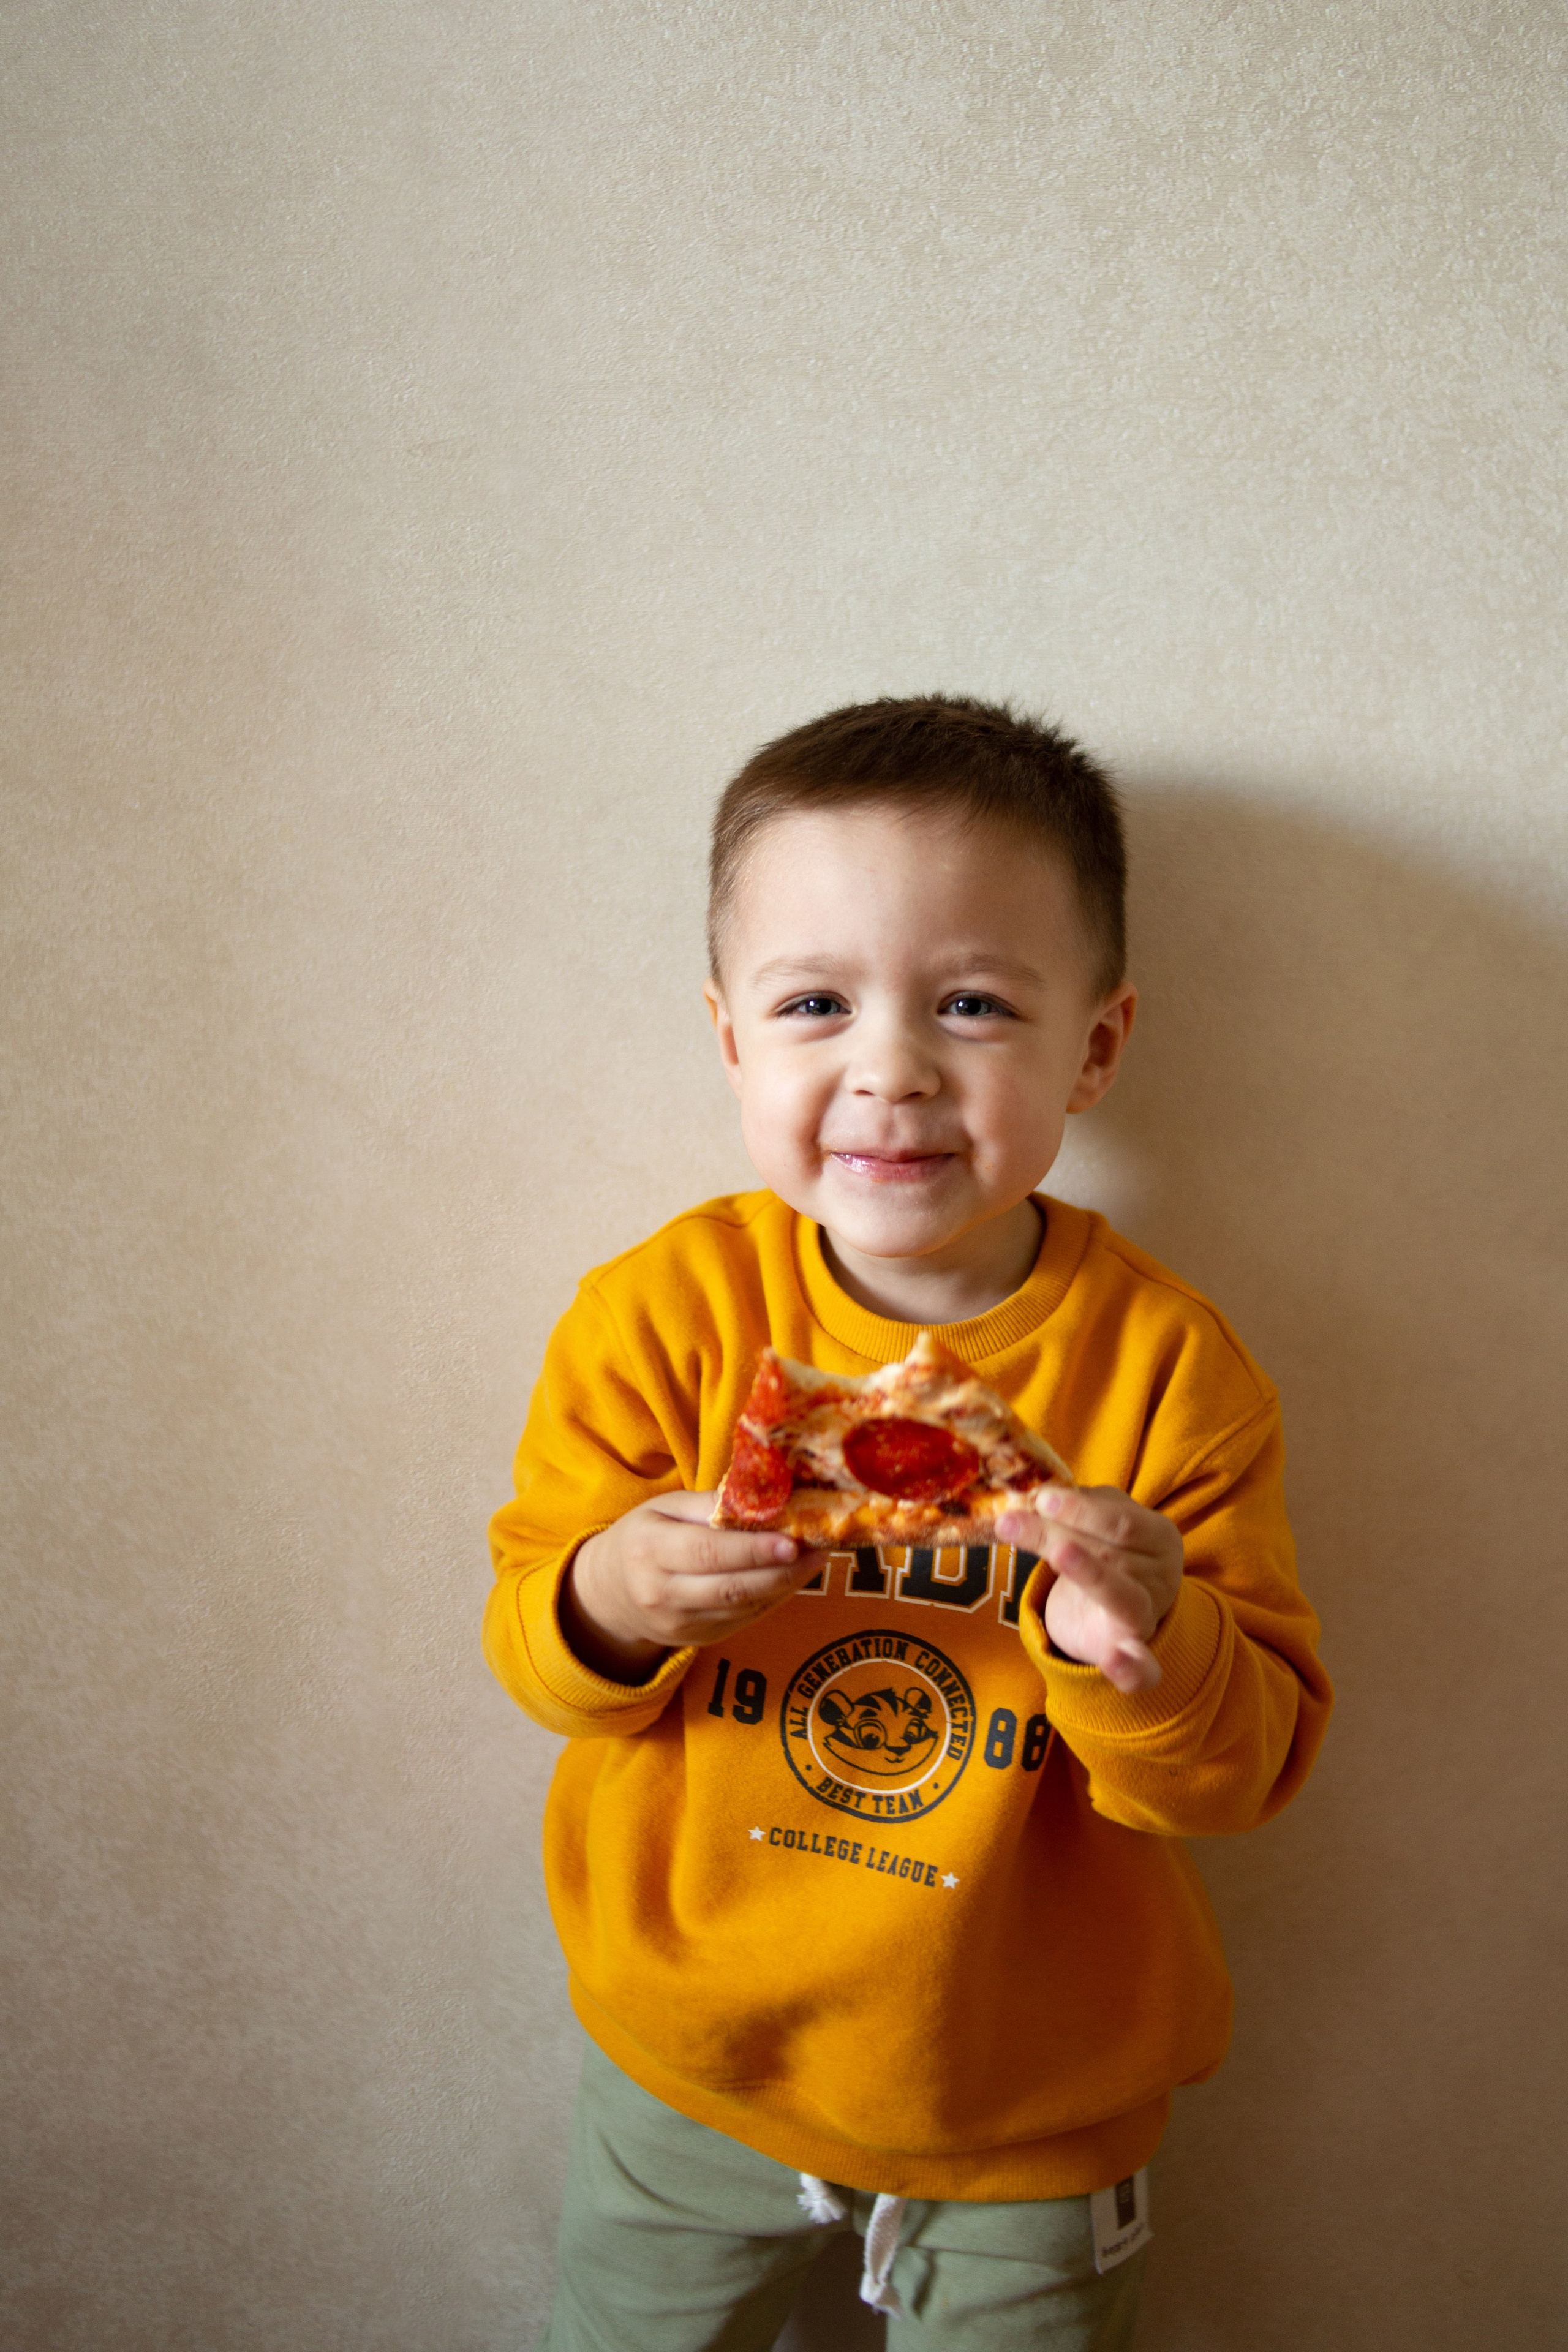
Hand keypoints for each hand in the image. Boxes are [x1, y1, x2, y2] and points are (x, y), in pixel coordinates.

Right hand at [564, 1490, 829, 1682]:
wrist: (610, 1593)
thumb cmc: (644, 1537)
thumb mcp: (664, 1508)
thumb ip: (708, 1503)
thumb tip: (760, 1495)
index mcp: (650, 1550)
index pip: (707, 1553)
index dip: (752, 1550)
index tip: (792, 1541)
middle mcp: (662, 1593)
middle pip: (731, 1587)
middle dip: (780, 1571)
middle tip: (818, 1548)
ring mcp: (680, 1624)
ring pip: (744, 1607)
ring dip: (785, 1584)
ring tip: (815, 1557)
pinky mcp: (699, 1640)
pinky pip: (745, 1620)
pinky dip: (774, 1598)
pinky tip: (794, 1577)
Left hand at [996, 1487, 1183, 1694]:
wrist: (1115, 1614)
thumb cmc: (1105, 1556)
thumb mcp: (1094, 1525)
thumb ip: (1075, 1508)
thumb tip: (1038, 1495)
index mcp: (1158, 1536)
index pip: (1121, 1520)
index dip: (1081, 1509)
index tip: (1040, 1499)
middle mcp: (1161, 1575)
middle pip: (1113, 1552)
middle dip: (1059, 1535)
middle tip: (1010, 1522)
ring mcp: (1149, 1615)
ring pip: (1118, 1595)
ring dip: (1083, 1573)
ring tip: (1058, 1553)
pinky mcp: (1132, 1653)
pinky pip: (1143, 1669)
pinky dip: (1131, 1668)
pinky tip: (1116, 1661)